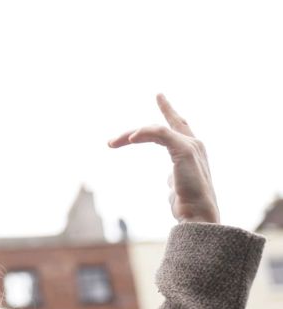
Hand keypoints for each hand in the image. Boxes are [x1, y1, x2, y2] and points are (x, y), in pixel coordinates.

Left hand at [108, 94, 218, 223]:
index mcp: (192, 152)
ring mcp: (191, 146)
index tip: (160, 98)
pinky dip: (143, 134)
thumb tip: (169, 179)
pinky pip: (160, 134)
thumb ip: (173, 178)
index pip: (180, 127)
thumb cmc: (187, 205)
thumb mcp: (176, 187)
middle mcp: (194, 145)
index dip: (170, 112)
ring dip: (131, 135)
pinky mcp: (184, 150)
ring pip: (157, 130)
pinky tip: (129, 139)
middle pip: (174, 122)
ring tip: (112, 143)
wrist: (197, 214)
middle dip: (166, 108)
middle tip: (158, 94)